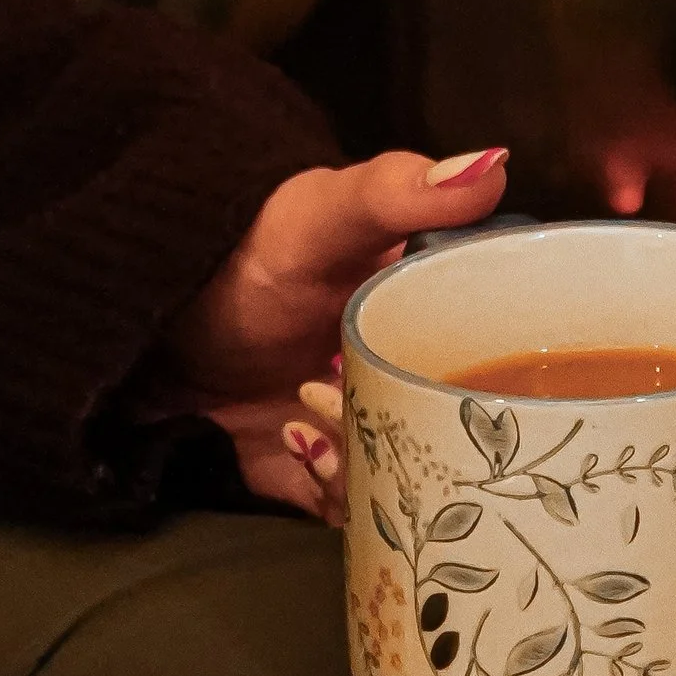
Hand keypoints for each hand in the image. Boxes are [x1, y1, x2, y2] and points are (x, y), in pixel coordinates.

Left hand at [164, 148, 506, 523]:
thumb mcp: (325, 212)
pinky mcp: (335, 475)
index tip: (481, 370)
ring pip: (418, 472)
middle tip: (373, 402)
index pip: (513, 343)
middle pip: (468, 423)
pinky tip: (300, 447)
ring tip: (317, 423)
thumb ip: (399, 191)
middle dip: (436, 432)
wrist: (161, 320)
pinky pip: (363, 509)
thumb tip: (491, 165)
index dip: (512, 364)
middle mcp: (427, 372)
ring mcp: (381, 426)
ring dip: (377, 462)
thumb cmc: (257, 252)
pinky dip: (340, 494)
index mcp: (448, 308)